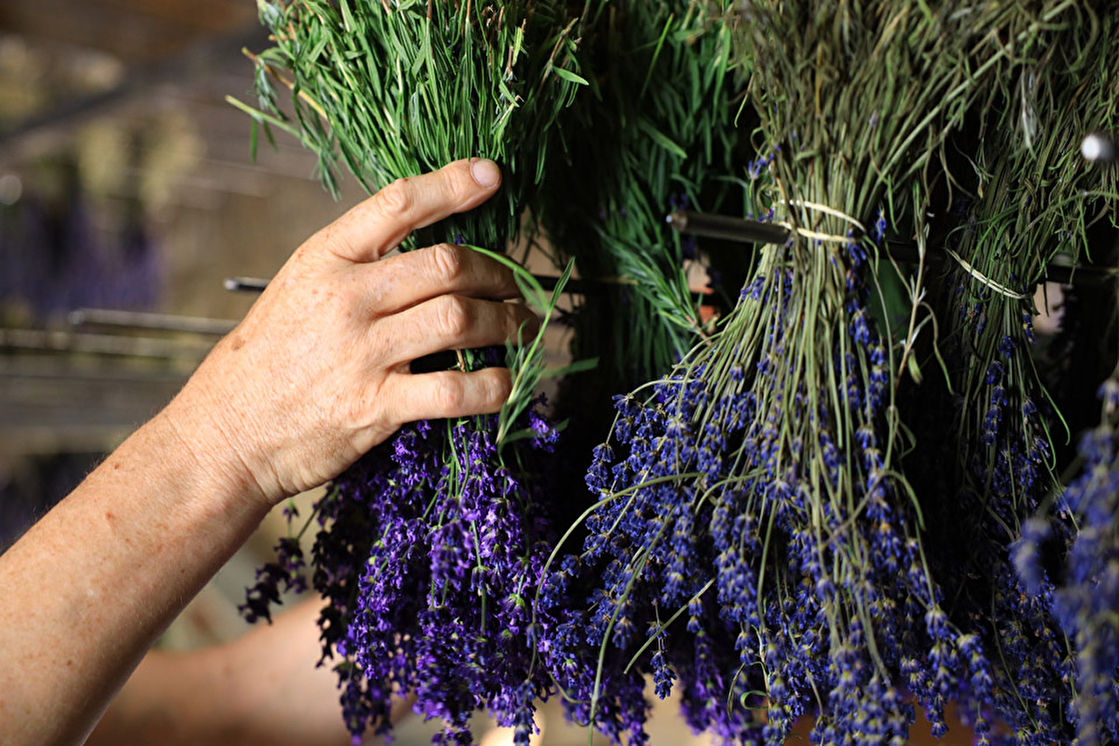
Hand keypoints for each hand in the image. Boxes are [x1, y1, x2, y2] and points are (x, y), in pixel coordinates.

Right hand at [165, 158, 531, 506]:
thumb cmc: (268, 359)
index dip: (450, 185)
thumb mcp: (298, 289)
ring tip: (521, 328)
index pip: (397, 204)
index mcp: (324, 259)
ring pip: (459, 319)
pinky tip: (504, 381)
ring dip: (505, 322)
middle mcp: (345, 299)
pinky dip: (492, 385)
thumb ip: (358, 266)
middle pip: (446, 264)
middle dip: (496, 272)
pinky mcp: (375, 406)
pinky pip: (454, 389)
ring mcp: (361, 353)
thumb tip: (433, 252)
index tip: (490, 175)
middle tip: (515, 285)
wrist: (227, 433)